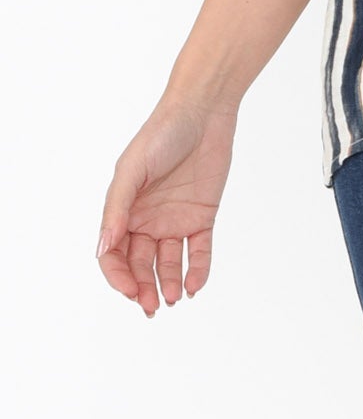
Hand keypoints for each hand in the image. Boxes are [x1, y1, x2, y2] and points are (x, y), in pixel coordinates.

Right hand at [94, 95, 237, 316]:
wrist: (203, 112)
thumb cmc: (161, 133)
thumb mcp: (132, 169)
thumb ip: (117, 208)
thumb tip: (103, 248)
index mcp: (124, 210)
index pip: (114, 254)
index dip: (118, 276)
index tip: (129, 291)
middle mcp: (147, 219)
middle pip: (140, 264)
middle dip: (143, 288)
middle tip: (152, 306)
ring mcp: (174, 219)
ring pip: (168, 263)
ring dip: (169, 283)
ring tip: (175, 298)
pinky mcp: (202, 216)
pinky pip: (198, 250)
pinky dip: (197, 270)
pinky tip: (195, 285)